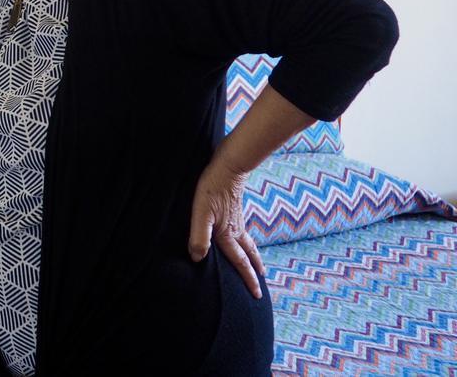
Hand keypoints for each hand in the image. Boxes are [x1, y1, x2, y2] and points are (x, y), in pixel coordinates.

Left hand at [188, 157, 265, 298]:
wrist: (229, 166)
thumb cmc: (212, 189)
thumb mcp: (201, 213)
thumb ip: (199, 237)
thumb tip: (198, 258)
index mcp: (228, 234)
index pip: (239, 262)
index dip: (247, 279)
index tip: (257, 295)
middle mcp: (236, 229)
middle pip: (248, 254)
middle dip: (254, 271)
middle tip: (262, 285)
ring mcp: (237, 219)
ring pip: (248, 243)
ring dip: (252, 256)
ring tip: (257, 264)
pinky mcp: (234, 209)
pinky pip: (243, 231)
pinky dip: (246, 240)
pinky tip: (240, 236)